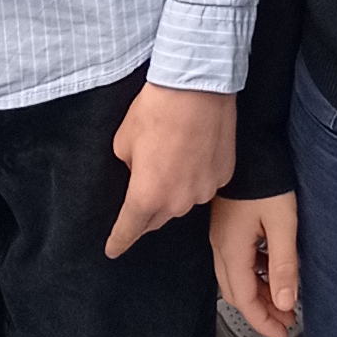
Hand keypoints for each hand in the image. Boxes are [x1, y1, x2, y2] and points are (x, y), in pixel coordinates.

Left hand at [109, 83, 235, 259]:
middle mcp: (177, 202)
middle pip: (157, 219)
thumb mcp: (124, 141)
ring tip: (172, 159)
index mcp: (146, 196)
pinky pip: (204, 185)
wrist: (198, 86)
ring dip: (174, 190)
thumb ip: (129, 168)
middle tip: (143, 190)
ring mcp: (204, 191)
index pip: (128, 231)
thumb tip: (138, 172)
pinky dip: (196, 176)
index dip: (118, 242)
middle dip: (146, 211)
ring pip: (183, 201)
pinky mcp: (223, 176)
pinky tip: (193, 153)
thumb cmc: (157, 110)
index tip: (112, 250)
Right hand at [211, 190, 300, 336]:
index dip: (263, 322)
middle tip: (285, 322)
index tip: (283, 334)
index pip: (245, 300)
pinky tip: (271, 272)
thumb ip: (283, 265)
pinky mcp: (225, 225)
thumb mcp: (283, 224)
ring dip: (258, 293)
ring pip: (235, 278)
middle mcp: (220, 247)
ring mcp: (220, 236)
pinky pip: (236, 261)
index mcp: (231, 250)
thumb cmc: (267, 181)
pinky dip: (254, 274)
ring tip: (283, 300)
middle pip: (237, 293)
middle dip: (261, 311)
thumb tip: (285, 304)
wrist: (251, 145)